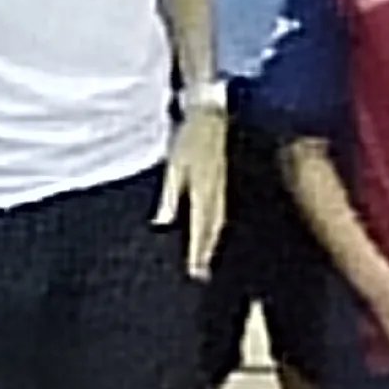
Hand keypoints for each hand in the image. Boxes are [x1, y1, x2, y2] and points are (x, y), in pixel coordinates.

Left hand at [159, 106, 230, 278]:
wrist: (213, 114)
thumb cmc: (189, 139)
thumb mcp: (174, 166)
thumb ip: (169, 196)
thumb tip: (162, 222)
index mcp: (203, 191)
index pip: (202, 228)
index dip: (198, 252)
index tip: (195, 272)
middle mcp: (218, 194)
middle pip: (213, 230)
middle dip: (206, 252)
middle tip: (201, 274)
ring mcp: (226, 188)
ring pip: (220, 223)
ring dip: (213, 243)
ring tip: (207, 262)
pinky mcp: (227, 183)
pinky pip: (223, 211)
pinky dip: (218, 227)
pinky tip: (215, 235)